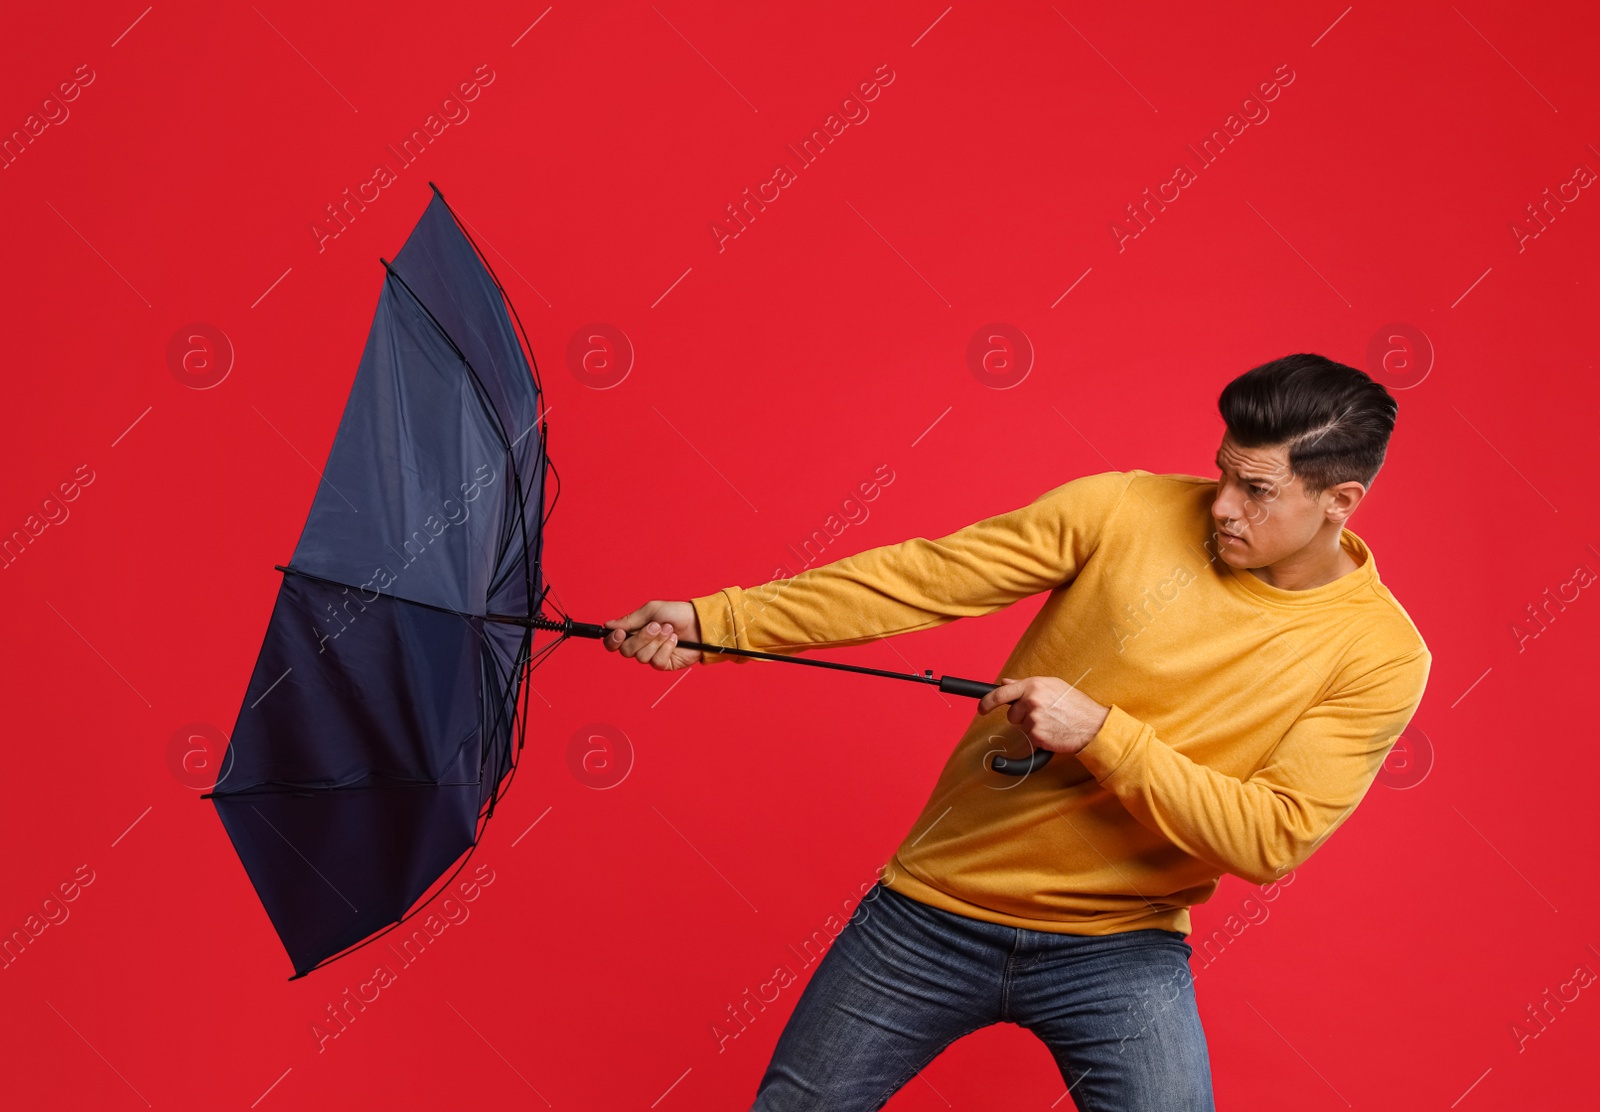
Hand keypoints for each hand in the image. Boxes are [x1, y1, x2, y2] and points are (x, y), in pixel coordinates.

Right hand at [602, 600, 701, 671]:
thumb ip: (629, 620)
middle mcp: (641, 645)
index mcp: (634, 632)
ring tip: (670, 630)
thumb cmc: (677, 613)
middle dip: (642, 638)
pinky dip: (666, 649)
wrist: (699, 622)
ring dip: (657, 641)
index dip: (613, 641)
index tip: (620, 633)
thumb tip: (607, 625)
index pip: (614, 643)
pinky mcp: (664, 664)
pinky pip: (657, 662)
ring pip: (642, 657)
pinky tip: (675, 641)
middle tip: (656, 626)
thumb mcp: (651, 611)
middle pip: (626, 651)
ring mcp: (652, 656)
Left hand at [976, 675, 1109, 756]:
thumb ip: (1027, 685)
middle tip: (1043, 715)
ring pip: (1021, 727)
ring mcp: (1034, 719)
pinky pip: (1030, 739)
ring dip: (1032, 727)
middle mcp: (1031, 701)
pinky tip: (1053, 731)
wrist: (1093, 725)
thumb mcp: (1052, 685)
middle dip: (1021, 717)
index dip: (987, 702)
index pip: (1001, 693)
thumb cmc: (1074, 704)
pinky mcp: (1037, 736)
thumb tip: (1005, 682)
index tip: (981, 708)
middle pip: (1012, 715)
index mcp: (1033, 685)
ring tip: (1052, 722)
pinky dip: (1039, 738)